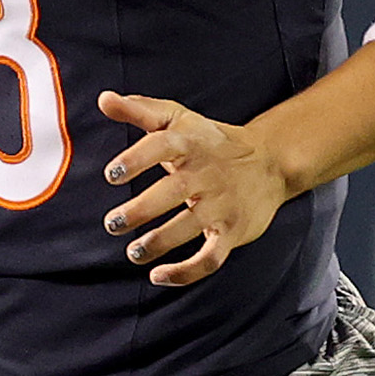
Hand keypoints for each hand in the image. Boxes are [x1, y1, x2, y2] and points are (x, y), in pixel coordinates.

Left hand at [99, 93, 292, 285]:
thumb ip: (139, 110)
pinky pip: (210, 258)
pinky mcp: (231, 232)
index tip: (112, 175)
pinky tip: (159, 276)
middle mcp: (205, 175)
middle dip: (139, 210)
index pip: (161, 146)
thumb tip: (104, 99)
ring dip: (157, 243)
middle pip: (171, 192)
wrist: (270, 161)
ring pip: (188, 228)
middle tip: (113, 223)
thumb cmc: (212, 141)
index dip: (136, 160)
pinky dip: (185, 273)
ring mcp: (220, 206)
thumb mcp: (178, 119)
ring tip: (134, 251)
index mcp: (189, 144)